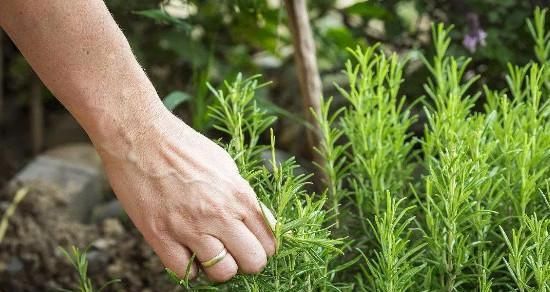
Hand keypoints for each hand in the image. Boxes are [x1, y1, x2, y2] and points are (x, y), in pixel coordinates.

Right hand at [95, 110, 275, 281]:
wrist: (139, 136)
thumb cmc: (183, 146)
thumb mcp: (224, 165)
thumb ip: (241, 196)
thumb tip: (256, 220)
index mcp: (239, 194)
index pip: (270, 240)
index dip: (264, 248)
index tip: (253, 245)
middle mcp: (219, 214)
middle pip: (253, 262)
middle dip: (247, 261)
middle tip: (235, 253)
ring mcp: (190, 227)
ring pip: (223, 273)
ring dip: (219, 268)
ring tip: (209, 253)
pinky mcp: (160, 236)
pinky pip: (186, 273)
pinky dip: (189, 269)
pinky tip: (186, 253)